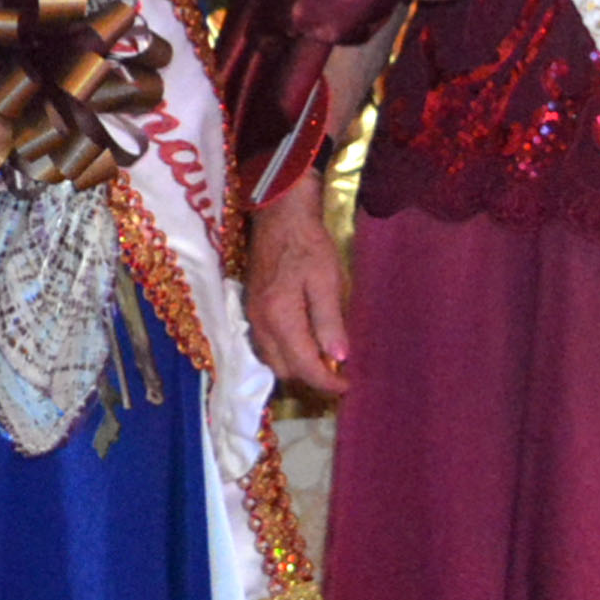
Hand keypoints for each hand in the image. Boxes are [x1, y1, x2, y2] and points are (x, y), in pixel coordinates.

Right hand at [244, 175, 352, 393]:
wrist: (278, 213)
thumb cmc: (308, 243)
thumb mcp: (327, 280)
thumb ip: (329, 321)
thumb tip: (338, 358)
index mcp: (280, 319)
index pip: (304, 366)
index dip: (327, 382)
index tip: (348, 386)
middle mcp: (260, 324)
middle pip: (284, 370)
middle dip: (310, 377)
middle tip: (338, 372)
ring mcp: (252, 317)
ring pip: (272, 360)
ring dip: (296, 366)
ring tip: (323, 359)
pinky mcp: (251, 309)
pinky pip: (265, 345)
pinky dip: (285, 353)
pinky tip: (304, 341)